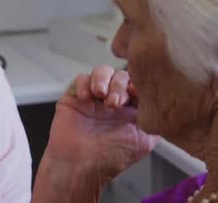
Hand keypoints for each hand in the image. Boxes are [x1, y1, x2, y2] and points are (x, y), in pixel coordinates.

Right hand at [44, 65, 158, 181]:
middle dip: (119, 84)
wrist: (80, 165)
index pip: (137, 84)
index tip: (135, 92)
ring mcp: (94, 98)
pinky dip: (84, 84)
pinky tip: (86, 99)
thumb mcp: (143, 141)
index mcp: (130, 110)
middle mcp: (112, 101)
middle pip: (120, 74)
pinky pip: (80, 78)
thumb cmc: (109, 158)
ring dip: (102, 79)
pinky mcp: (74, 97)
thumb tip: (163, 104)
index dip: (138, 83)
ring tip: (100, 95)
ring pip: (101, 71)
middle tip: (114, 103)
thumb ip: (153, 121)